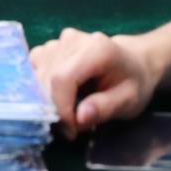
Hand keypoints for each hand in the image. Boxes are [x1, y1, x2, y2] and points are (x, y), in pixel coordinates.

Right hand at [28, 27, 156, 138]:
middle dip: (55, 109)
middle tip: (73, 128)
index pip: (62, 79)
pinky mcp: (51, 46)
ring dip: (47, 100)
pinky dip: (41, 88)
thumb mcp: (129, 101)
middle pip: (46, 78)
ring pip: (37, 74)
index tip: (72, 130)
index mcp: (97, 49)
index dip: (61, 108)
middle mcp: (73, 40)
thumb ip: (104, 108)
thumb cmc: (133, 82)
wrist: (135, 61)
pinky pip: (35, 68)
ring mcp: (60, 41)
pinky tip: (58, 96)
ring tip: (69, 112)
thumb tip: (79, 118)